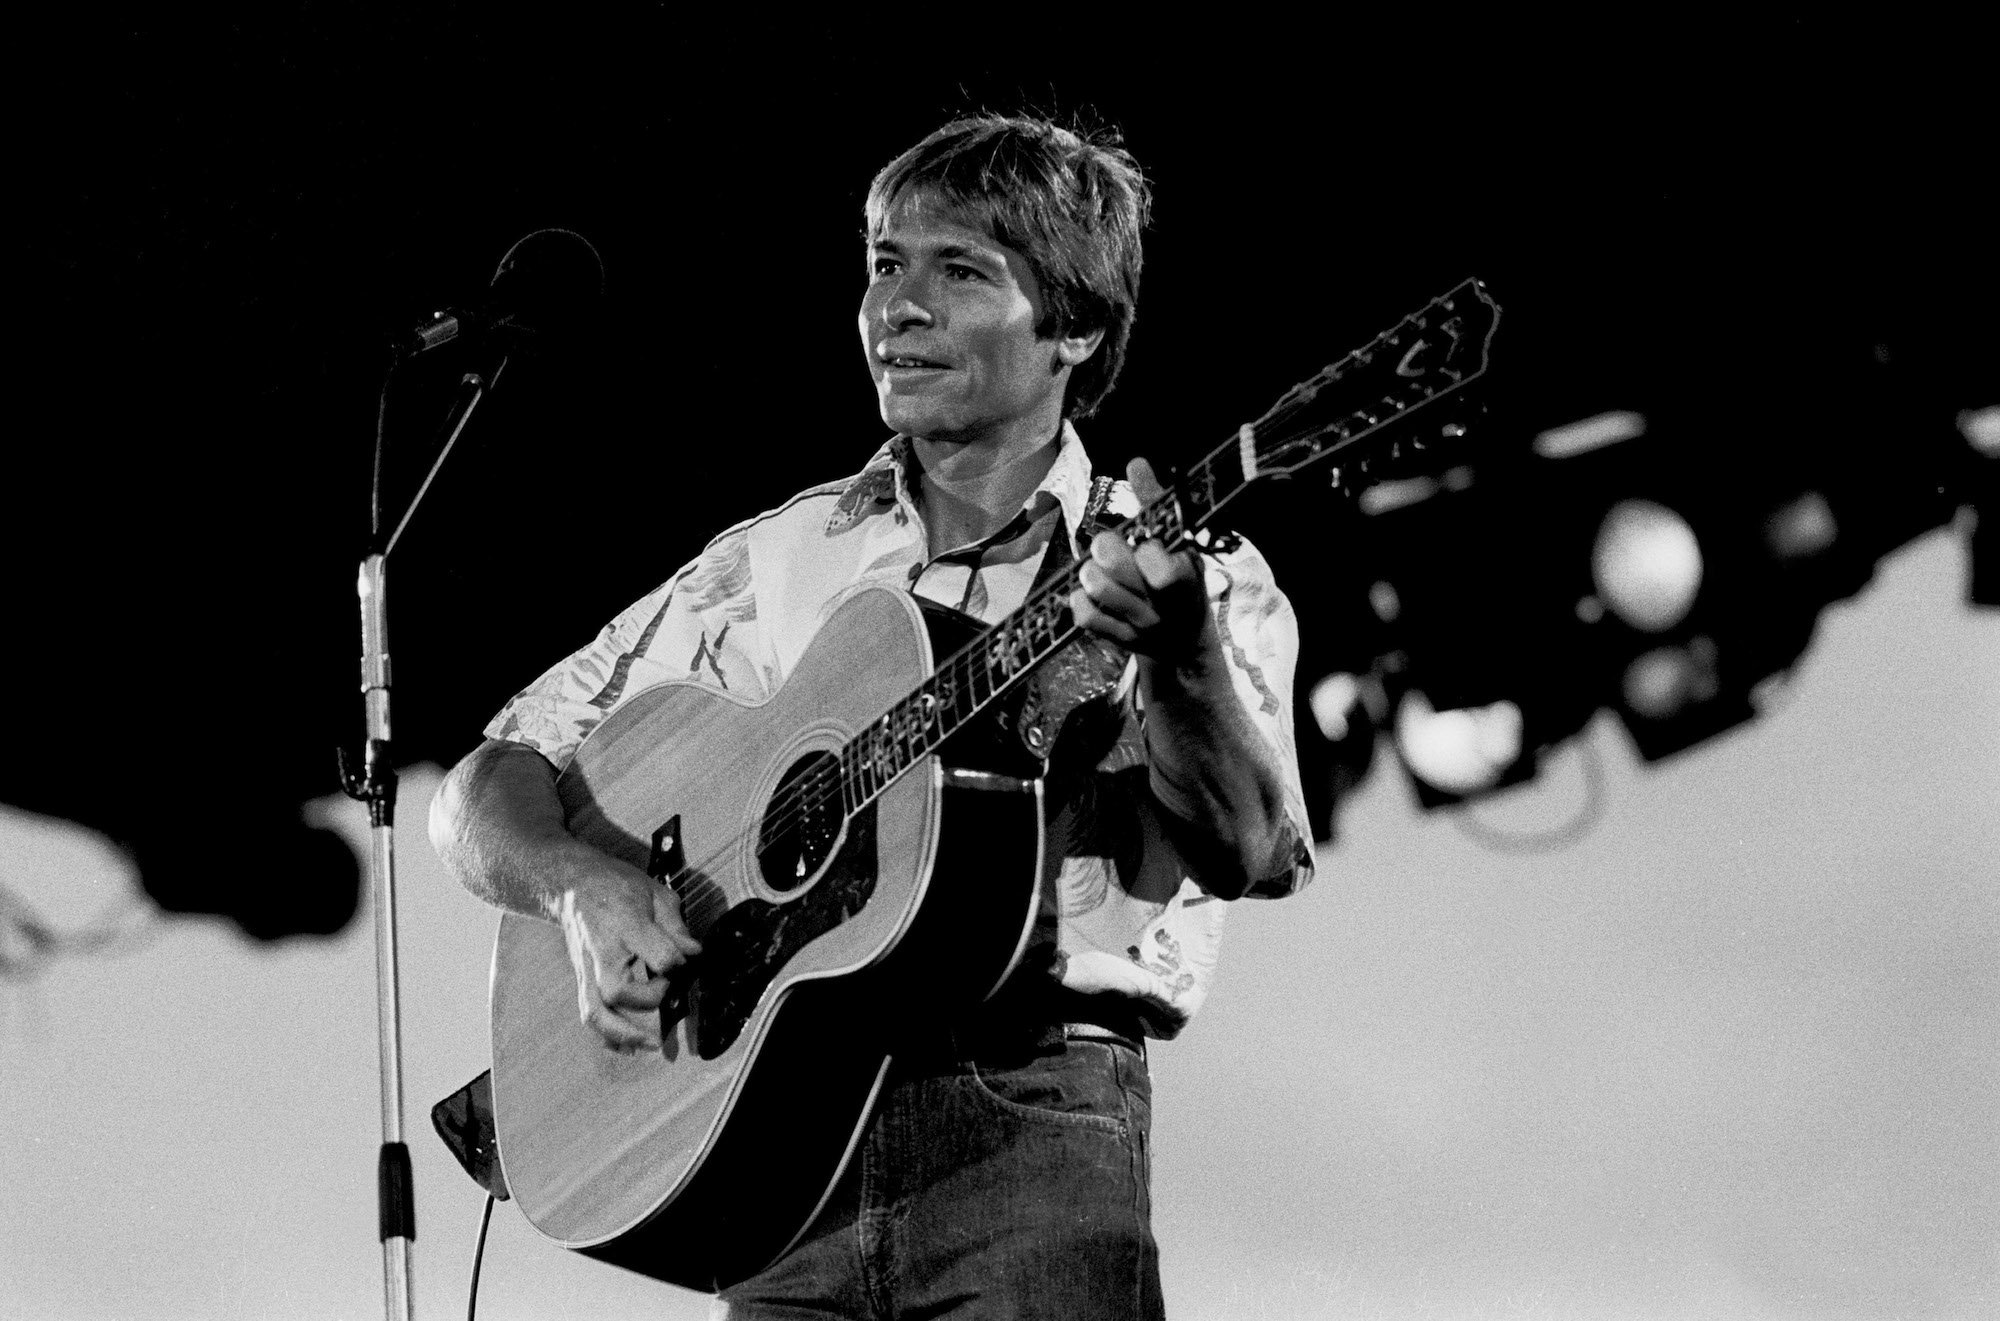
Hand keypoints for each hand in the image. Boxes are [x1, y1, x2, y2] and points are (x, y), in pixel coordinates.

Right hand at [556, 860, 701, 1053]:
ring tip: (650, 1044)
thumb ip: (676, 926)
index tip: (686, 957)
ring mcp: (586, 968)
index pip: (658, 955)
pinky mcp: (580, 978)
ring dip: (623, 1034)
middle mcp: (601, 951)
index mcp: (625, 925)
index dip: (678, 962)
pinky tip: (625, 1047)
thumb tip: (693, 952)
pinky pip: (588, 1013)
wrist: (571, 883)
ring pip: (596, 1012)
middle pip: (618, 991)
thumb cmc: (615, 885)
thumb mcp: (655, 892)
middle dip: (649, 999)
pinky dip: (605, 1036)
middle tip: (666, 988)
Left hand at [1069, 457, 1215, 667]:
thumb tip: (1135, 463)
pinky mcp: (1118, 640)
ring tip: (1095, 568)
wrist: (1184, 642)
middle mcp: (1162, 607)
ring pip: (1099, 590)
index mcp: (1185, 579)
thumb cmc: (1181, 581)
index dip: (1147, 552)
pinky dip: (1079, 599)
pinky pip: (1086, 617)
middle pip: (1119, 571)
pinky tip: (1086, 591)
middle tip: (1106, 546)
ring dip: (1090, 572)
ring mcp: (1139, 627)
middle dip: (1107, 549)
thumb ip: (1156, 504)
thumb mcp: (1180, 544)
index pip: (1163, 572)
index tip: (1145, 544)